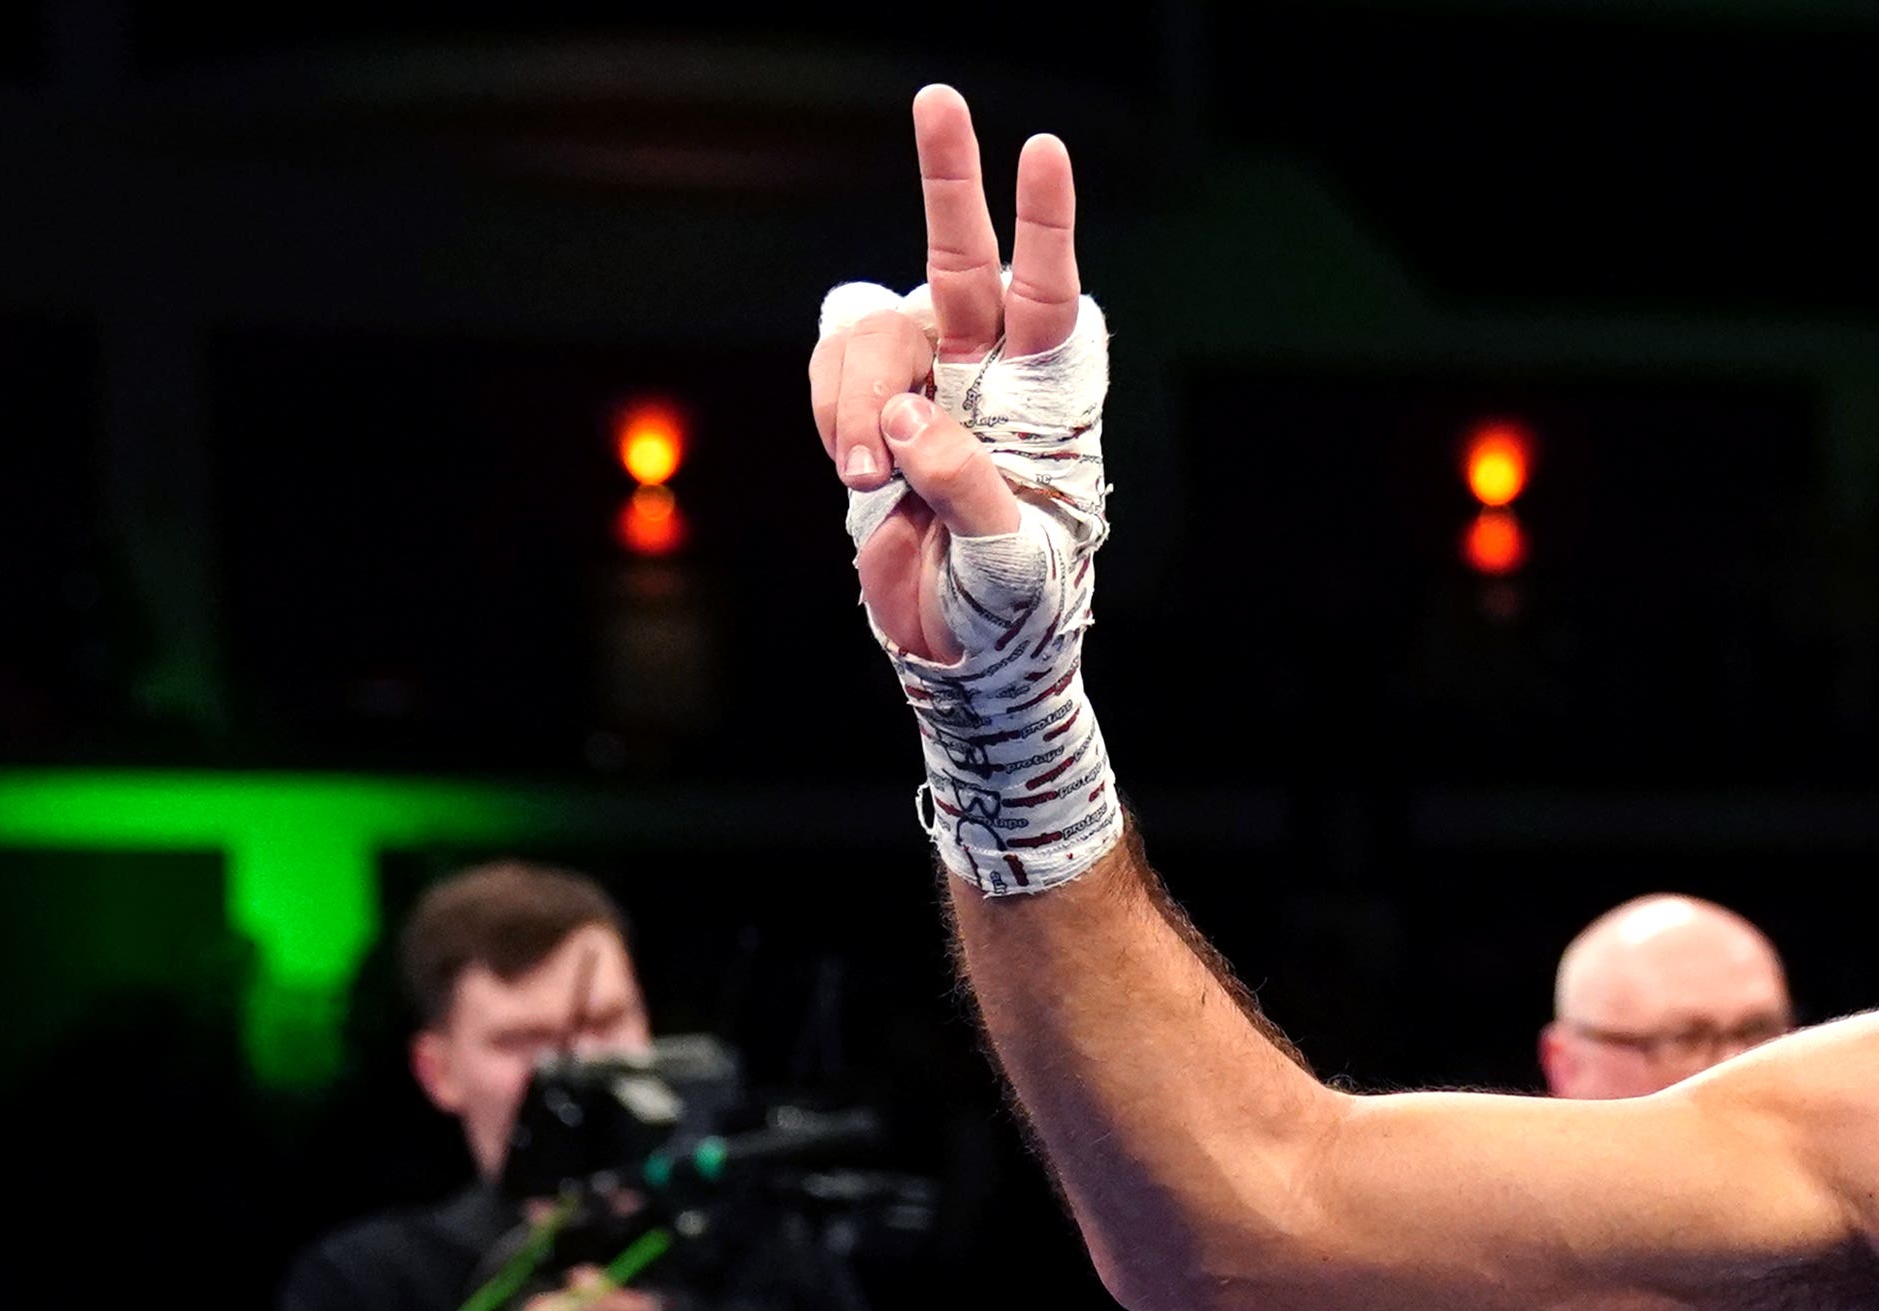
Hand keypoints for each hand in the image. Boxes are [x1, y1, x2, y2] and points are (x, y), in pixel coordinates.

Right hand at [809, 88, 1083, 664]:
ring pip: (871, 332)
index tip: (1046, 148)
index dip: (1045, 223)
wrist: (956, 646)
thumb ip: (966, 485)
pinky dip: (832, 418)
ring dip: (858, 399)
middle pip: (961, 254)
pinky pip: (829, 374)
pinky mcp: (863, 408)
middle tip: (940, 96)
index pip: (1050, 294)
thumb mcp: (1011, 558)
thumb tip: (906, 421)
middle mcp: (984, 371)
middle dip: (948, 176)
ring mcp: (919, 382)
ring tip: (870, 479)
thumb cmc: (1012, 601)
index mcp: (1046, 396)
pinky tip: (859, 472)